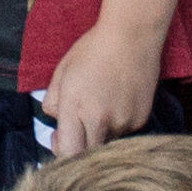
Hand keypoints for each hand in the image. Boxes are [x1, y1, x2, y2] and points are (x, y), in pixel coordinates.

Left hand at [38, 19, 160, 160]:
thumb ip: (52, 102)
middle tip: (76, 124)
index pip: (67, 152)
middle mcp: (99, 120)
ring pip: (106, 142)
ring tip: (100, 102)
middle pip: (87, 154)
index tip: (58, 138)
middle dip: (79, 144)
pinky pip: (123, 132)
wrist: (131, 36)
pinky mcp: (140, 120)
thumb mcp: (61, 72)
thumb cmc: (92, 50)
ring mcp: (122, 122)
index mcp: (75, 108)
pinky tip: (116, 99)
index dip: (60, 151)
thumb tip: (55, 122)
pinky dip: (116, 123)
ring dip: (98, 132)